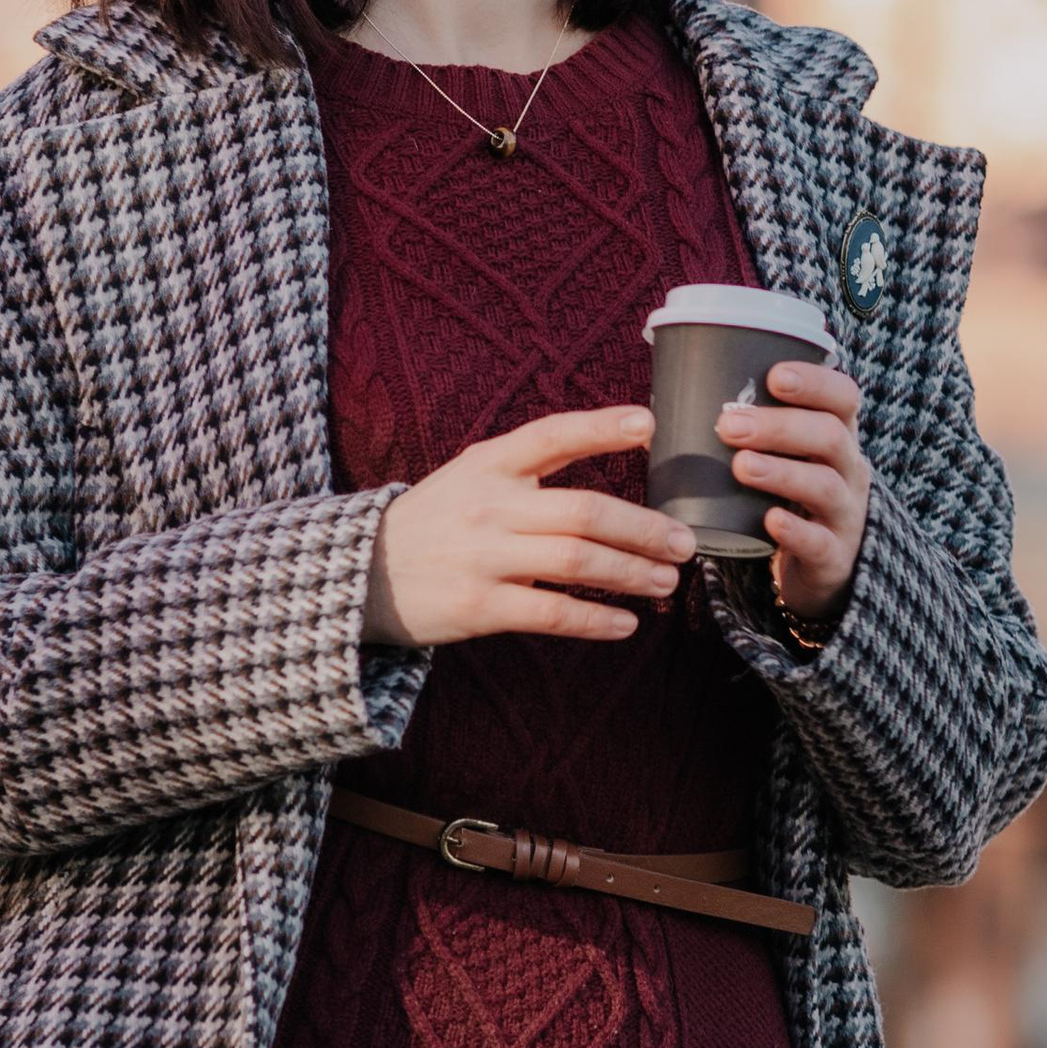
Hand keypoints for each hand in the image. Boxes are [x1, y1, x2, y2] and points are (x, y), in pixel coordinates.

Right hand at [363, 404, 694, 646]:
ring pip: (577, 562)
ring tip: (666, 582)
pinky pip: (552, 614)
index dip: (601, 427)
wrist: (363, 573)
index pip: (552, 435)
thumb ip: (530, 466)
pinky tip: (626, 622)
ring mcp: (483, 557)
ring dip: (631, 573)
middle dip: (643, 528)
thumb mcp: (472, 474)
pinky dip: (596, 620)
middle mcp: (489, 505)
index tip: (649, 425)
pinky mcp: (479, 606)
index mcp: (489, 464)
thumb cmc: (437, 519)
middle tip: (683, 543)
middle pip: (584, 511)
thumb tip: (613, 451)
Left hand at [718, 359, 869, 625]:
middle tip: (729, 424)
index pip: (842, 397)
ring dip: (782, 472)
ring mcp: (845, 513)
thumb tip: (651, 421)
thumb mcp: (782, 459)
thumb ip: (737, 436)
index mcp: (835, 435)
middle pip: (830, 436)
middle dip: (779, 426)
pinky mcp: (833, 555)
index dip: (815, 381)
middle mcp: (848, 469)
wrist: (823, 564)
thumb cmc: (789, 495)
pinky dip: (795, 531)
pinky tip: (771, 520)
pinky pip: (819, 541)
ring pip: (825, 485)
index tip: (773, 375)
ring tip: (740, 465)